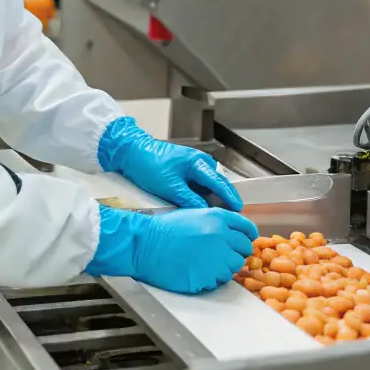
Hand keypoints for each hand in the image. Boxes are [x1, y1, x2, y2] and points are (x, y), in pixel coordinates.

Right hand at [85, 206, 257, 293]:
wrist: (145, 244)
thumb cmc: (165, 230)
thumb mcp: (195, 215)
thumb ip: (218, 223)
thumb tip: (234, 235)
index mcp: (218, 218)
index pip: (247, 229)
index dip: (247, 236)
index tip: (244, 241)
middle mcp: (222, 236)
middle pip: (244, 249)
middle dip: (236, 253)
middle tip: (221, 255)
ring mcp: (216, 258)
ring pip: (233, 268)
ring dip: (224, 268)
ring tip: (203, 263)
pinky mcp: (207, 277)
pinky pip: (218, 281)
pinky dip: (211, 279)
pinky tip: (195, 271)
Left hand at [98, 117, 241, 209]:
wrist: (131, 153)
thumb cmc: (149, 166)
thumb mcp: (170, 187)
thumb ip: (189, 200)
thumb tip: (206, 212)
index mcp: (198, 162)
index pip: (218, 182)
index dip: (229, 197)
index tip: (238, 209)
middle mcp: (199, 162)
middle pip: (216, 183)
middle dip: (224, 199)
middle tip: (230, 216)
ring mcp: (192, 166)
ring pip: (207, 186)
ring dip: (211, 199)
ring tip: (216, 215)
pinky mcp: (184, 171)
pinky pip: (197, 185)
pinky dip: (200, 195)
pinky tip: (200, 208)